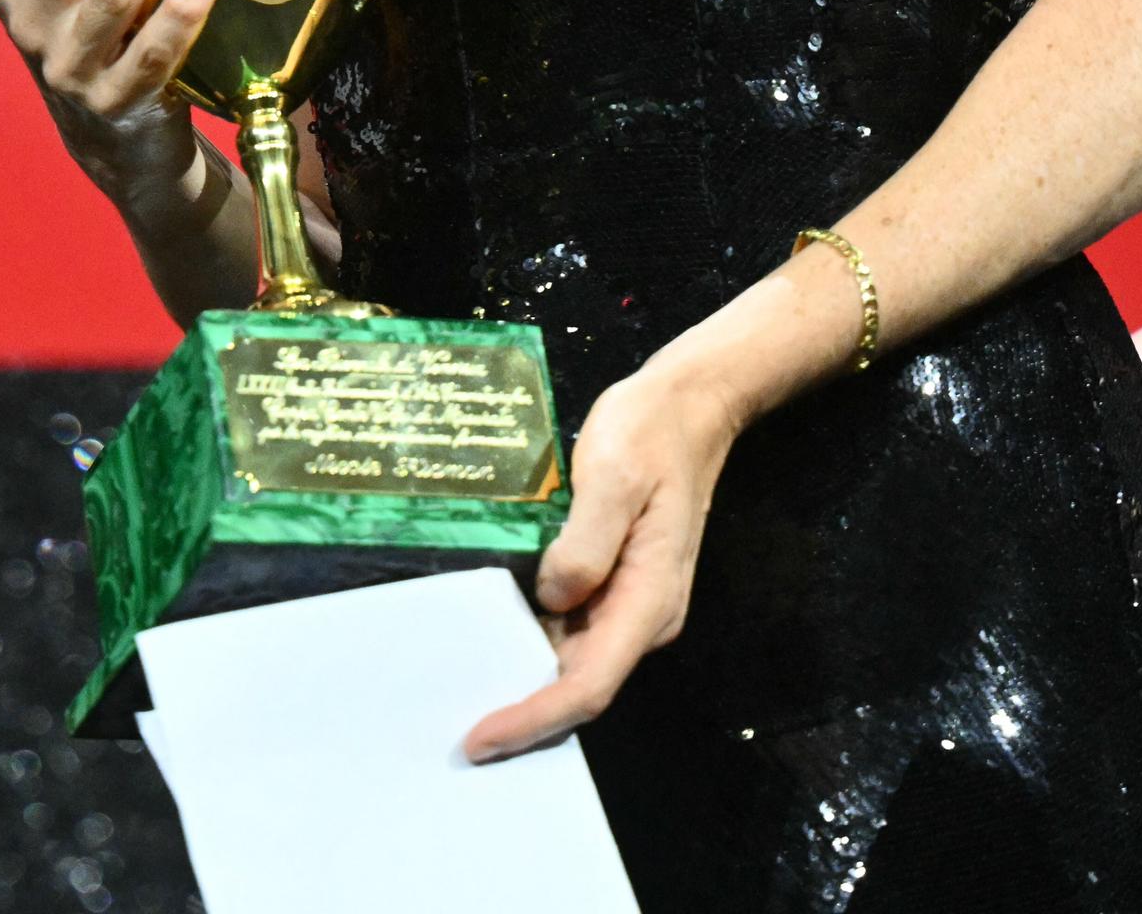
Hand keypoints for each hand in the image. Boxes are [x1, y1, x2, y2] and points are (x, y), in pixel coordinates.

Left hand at [460, 351, 741, 762]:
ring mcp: (633, 601)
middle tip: (451, 722)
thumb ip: (585, 543)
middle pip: (579, 685)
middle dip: (522, 712)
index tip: (479, 738)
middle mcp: (644, 615)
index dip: (533, 718)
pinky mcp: (619, 582)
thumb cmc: (649, 433)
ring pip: (574, 660)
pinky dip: (534, 641)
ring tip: (459, 687)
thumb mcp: (613, 476)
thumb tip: (551, 599)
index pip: (589, 685)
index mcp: (649, 600)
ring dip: (524, 678)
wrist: (690, 404)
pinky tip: (493, 632)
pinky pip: (574, 628)